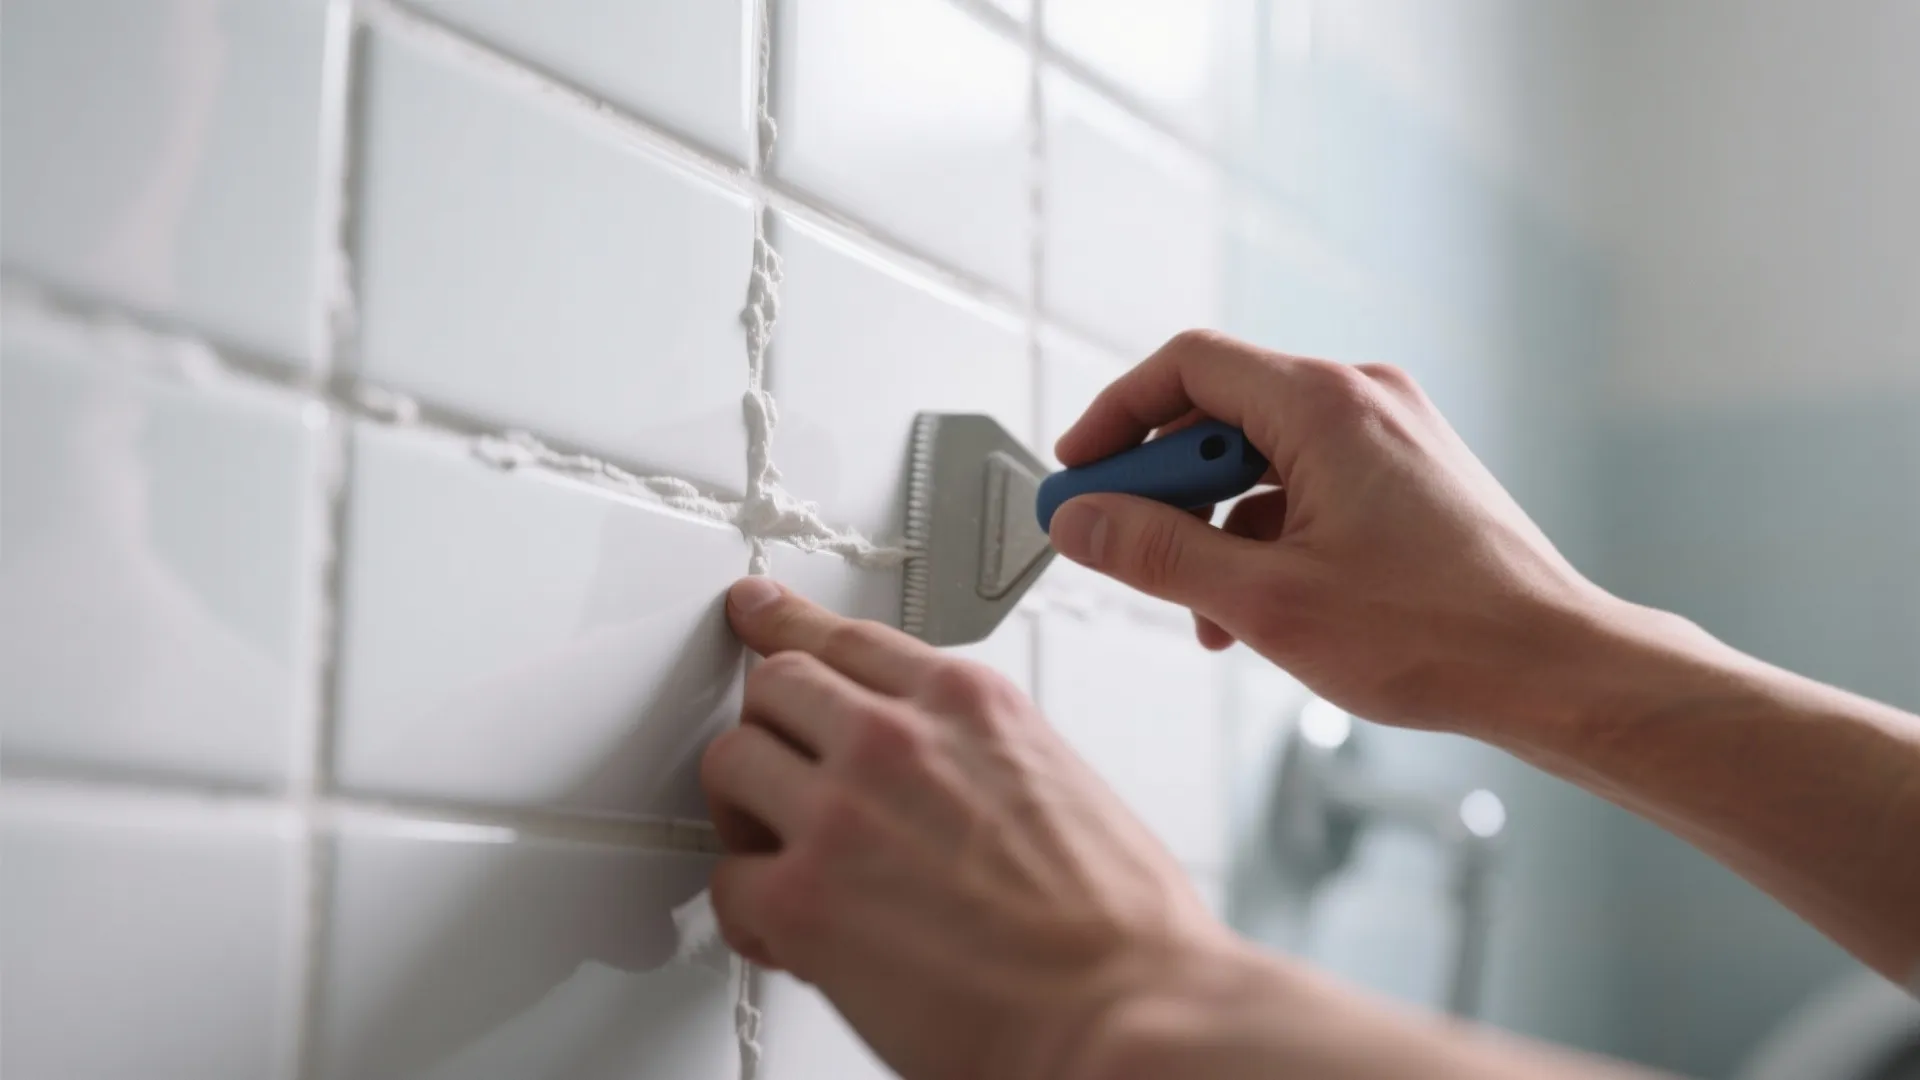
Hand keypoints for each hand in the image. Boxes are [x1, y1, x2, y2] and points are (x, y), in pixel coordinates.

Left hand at [701, 577, 1238, 1079]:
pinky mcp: (800, 899)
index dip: (787, 627)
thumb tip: (944, 777)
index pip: (847, 638)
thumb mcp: (1061, 782)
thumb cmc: (1121, 930)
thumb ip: (979, 754)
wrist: (1128, 1015)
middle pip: (774, 686)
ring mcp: (839, 812)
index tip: (760, 614)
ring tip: (779, 856)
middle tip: (775, 772)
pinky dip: (751, 913)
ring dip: (746, 811)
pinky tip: (792, 936)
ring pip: (731, 763)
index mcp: (969, 703)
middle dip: (770, 728)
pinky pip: (727, 882)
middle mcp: (895, 739)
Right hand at [1051, 330, 1623, 734]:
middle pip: (1222, 411)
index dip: (1117, 416)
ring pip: (1263, 457)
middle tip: (1121, 546)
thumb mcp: (1265, 601)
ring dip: (1212, 523)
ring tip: (1199, 609)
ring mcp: (1391, 437)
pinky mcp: (1407, 477)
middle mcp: (1362, 400)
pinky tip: (1252, 611)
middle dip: (1164, 485)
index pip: (1187, 367)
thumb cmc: (1435, 635)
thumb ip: (1157, 553)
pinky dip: (1264, 536)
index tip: (1078, 475)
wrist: (1554, 669)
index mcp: (1326, 405)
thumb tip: (1080, 521)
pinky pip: (1306, 486)